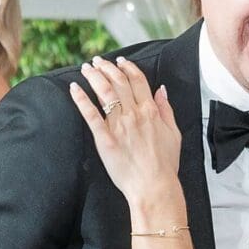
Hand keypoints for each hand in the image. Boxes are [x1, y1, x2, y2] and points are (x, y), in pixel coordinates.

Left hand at [69, 55, 184, 218]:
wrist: (154, 187)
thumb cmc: (165, 165)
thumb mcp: (174, 133)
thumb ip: (166, 109)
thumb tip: (161, 89)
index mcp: (151, 112)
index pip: (138, 81)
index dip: (127, 67)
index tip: (120, 61)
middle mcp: (134, 114)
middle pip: (118, 82)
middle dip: (107, 67)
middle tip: (97, 60)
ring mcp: (119, 126)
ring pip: (104, 93)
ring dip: (94, 76)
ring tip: (86, 68)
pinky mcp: (105, 139)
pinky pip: (91, 115)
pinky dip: (81, 99)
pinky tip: (74, 88)